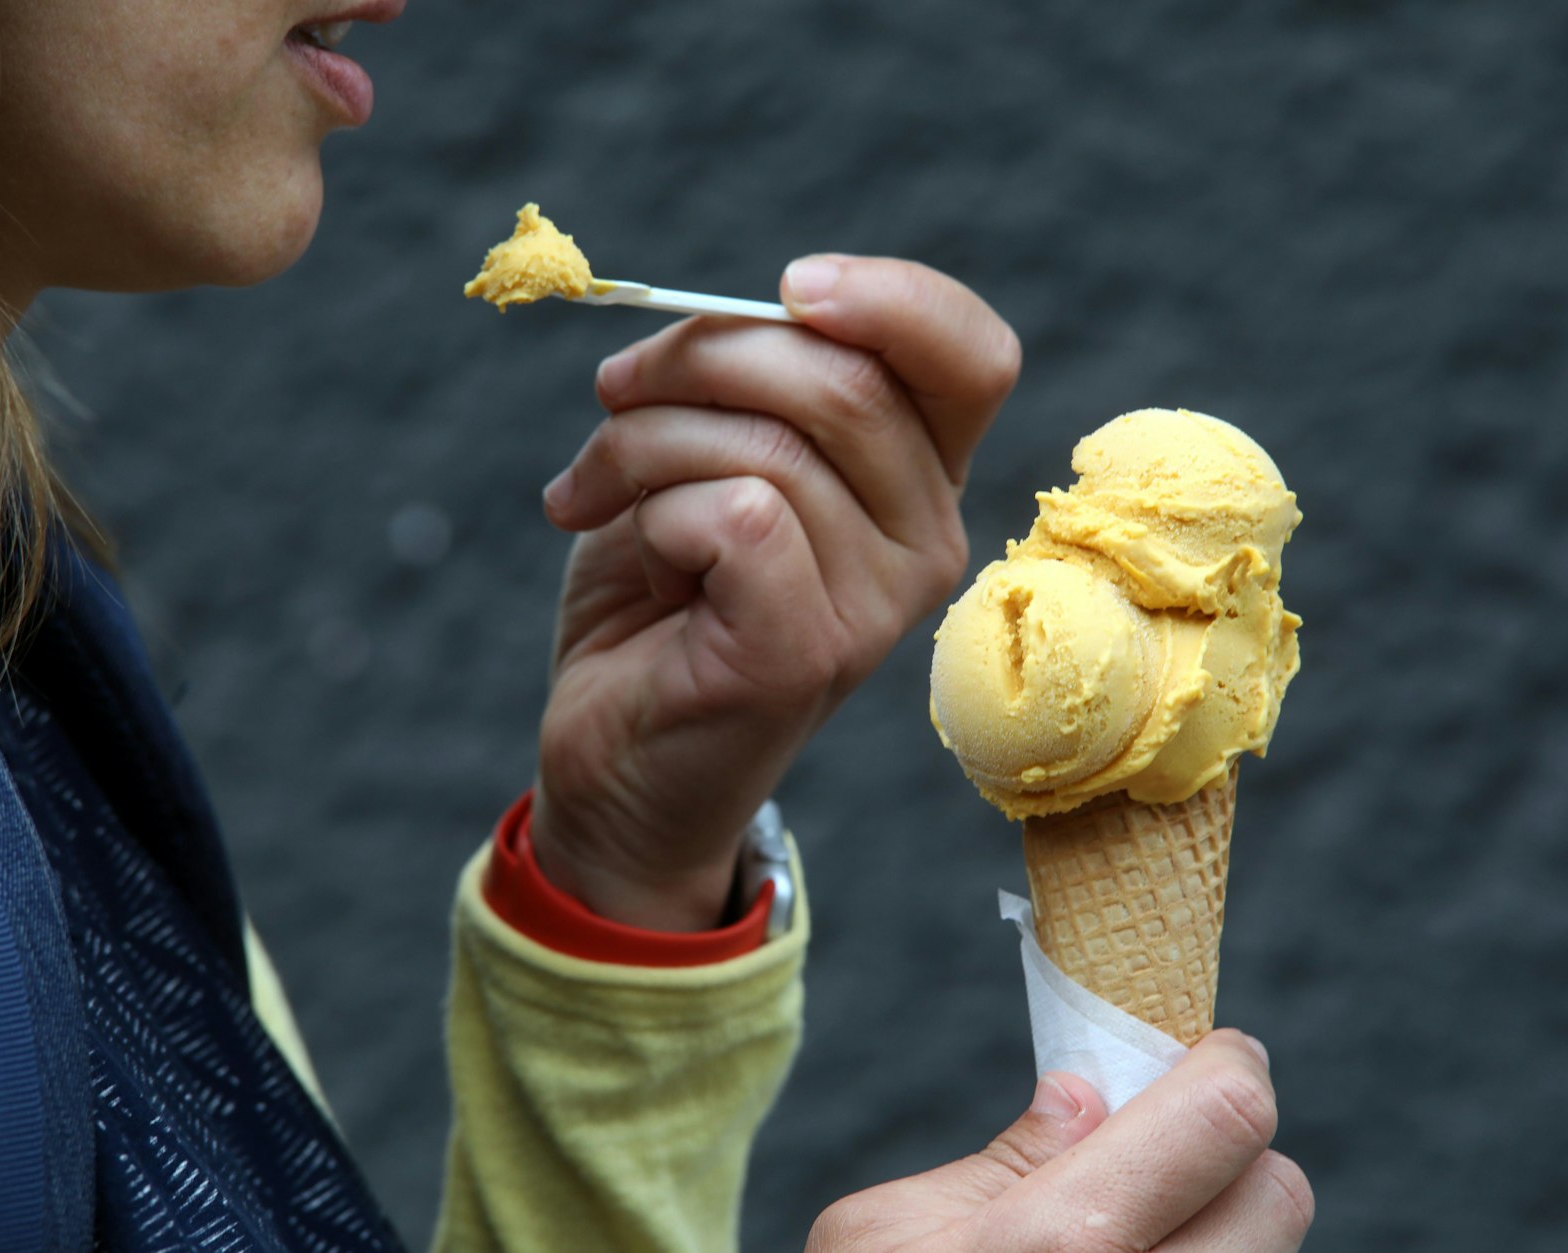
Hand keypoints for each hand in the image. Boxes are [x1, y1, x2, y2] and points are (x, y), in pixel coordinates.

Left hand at [531, 255, 1019, 928]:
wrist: (611, 754)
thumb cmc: (661, 596)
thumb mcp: (709, 454)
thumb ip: (754, 381)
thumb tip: (752, 306)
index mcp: (917, 478)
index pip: (972, 353)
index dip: (890, 294)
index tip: (785, 289)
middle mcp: (927, 541)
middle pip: (848, 378)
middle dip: (700, 355)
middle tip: (614, 390)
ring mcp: (878, 605)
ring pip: (767, 444)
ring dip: (643, 441)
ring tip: (596, 487)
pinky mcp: (809, 651)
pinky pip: (734, 513)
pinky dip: (652, 513)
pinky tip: (638, 559)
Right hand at [809, 1031, 1313, 1251]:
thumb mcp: (881, 1234)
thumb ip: (997, 1165)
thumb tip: (1082, 1098)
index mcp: (1059, 1247)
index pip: (1224, 1125)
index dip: (1228, 1070)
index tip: (1216, 1055)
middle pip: (1279, 1197)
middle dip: (1231, 1157)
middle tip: (1168, 1152)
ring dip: (1220, 1240)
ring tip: (1133, 1241)